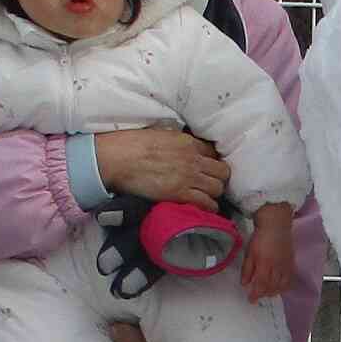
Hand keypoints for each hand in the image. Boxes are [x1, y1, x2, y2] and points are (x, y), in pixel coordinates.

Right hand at [94, 126, 227, 203]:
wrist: (118, 158)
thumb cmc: (132, 144)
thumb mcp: (161, 133)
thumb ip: (177, 141)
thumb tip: (182, 147)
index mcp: (188, 142)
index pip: (213, 152)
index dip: (211, 161)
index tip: (206, 168)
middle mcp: (193, 159)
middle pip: (222, 171)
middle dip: (218, 178)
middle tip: (209, 183)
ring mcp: (189, 177)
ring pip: (218, 188)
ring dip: (214, 193)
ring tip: (205, 196)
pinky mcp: (180, 194)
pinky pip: (207, 203)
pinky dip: (208, 207)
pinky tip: (203, 207)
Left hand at [239, 202, 296, 303]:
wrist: (276, 224)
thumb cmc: (261, 236)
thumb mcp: (250, 252)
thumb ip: (247, 269)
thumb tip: (244, 283)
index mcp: (265, 263)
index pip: (261, 284)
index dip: (256, 294)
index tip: (251, 299)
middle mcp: (277, 267)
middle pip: (272, 287)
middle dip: (264, 294)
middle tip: (257, 296)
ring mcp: (286, 266)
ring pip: (281, 286)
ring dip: (273, 292)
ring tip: (267, 293)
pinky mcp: (291, 264)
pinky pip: (289, 280)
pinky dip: (284, 287)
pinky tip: (279, 287)